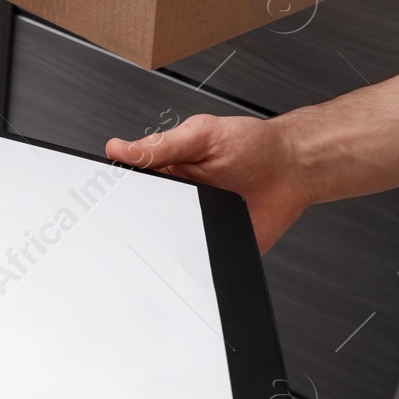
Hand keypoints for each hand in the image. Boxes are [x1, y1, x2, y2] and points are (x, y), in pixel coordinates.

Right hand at [105, 115, 311, 250]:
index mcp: (167, 171)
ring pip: (163, 243)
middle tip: (151, 206)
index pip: (129, 184)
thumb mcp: (202, 135)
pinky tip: (200, 241)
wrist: (293, 170)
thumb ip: (161, 146)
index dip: (116, 189)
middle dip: (138, 218)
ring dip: (166, 238)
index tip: (105, 192)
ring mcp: (193, 225)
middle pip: (142, 217)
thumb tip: (119, 147)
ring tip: (185, 219)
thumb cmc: (253, 146)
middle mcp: (176, 200)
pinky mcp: (212, 248)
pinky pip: (194, 262)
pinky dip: (192, 260)